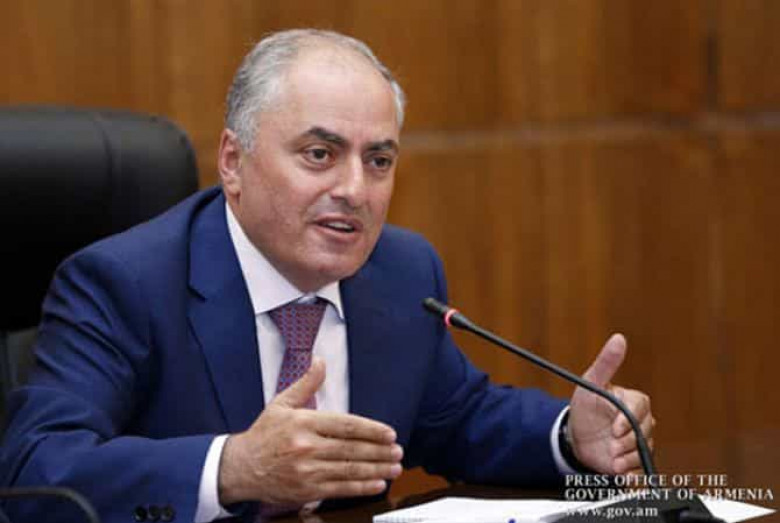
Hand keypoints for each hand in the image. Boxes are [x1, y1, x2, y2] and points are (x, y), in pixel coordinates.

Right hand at [217, 358, 402, 504]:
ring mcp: (306, 470)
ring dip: (376, 470)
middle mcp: (306, 447)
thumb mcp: (281, 404)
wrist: (240, 467)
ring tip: (395, 468)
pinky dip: (361, 488)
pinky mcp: (306, 490)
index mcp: (303, 423)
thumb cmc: (263, 435)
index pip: (344, 426)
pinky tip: (377, 484)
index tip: (389, 433)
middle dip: (379, 451)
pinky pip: (339, 489)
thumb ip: (306, 384)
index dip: (370, 430)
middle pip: (351, 449)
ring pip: (349, 470)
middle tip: (398, 451)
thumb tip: (319, 361)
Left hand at [569, 334, 654, 474]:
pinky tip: (620, 472)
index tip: (615, 426)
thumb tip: (618, 338)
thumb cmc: (585, 408)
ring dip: (627, 458)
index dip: (629, 418)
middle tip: (611, 444)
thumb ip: (606, 362)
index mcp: (633, 402)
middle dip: (626, 441)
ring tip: (612, 458)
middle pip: (644, 432)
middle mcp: (640, 423)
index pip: (640, 407)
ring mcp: (637, 443)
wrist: (574, 437)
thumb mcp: (591, 382)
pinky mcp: (633, 462)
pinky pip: (639, 471)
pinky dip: (631, 474)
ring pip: (642, 452)